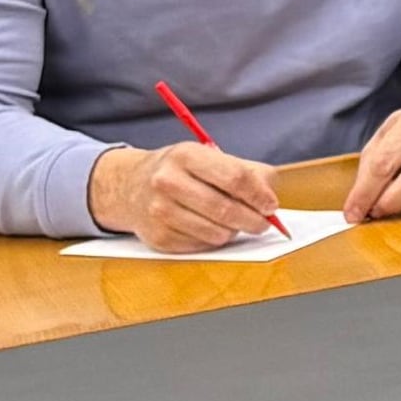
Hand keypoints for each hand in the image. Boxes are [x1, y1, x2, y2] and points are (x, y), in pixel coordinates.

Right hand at [89, 139, 287, 251]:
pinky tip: (208, 227)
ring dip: (233, 231)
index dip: (259, 195)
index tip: (270, 205)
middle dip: (253, 220)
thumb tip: (270, 197)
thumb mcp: (211, 158)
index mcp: (186, 155)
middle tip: (263, 223)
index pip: (234, 177)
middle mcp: (167, 181)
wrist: (130, 186)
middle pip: (226, 209)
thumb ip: (248, 172)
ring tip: (232, 222)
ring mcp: (159, 211)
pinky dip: (213, 240)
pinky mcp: (158, 237)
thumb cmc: (182, 171)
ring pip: (216, 232)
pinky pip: (201, 246)